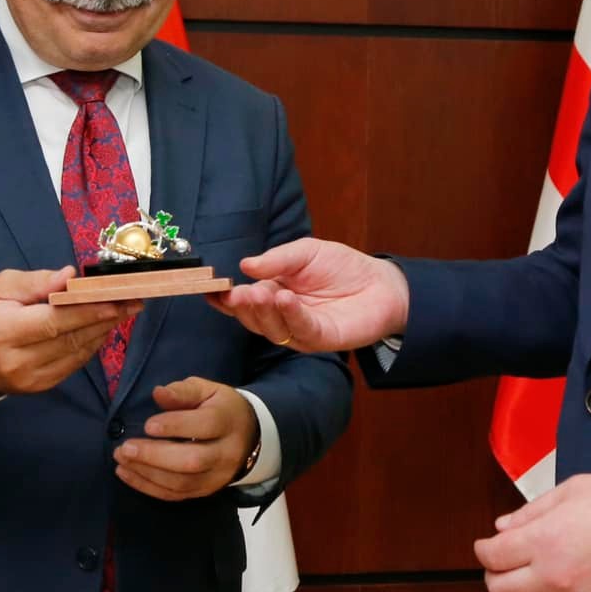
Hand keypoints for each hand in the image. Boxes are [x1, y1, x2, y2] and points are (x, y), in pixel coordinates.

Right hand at [0, 266, 138, 395]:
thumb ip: (36, 282)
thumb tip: (70, 276)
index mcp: (2, 331)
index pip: (54, 321)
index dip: (88, 310)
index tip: (116, 298)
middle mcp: (17, 361)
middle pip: (70, 338)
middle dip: (105, 317)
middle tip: (133, 300)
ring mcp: (29, 379)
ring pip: (76, 352)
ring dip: (103, 330)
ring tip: (125, 310)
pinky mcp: (39, 388)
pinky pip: (73, 364)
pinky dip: (90, 345)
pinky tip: (103, 328)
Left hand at [113, 377, 257, 501]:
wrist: (249, 436)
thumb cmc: (221, 408)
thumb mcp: (207, 390)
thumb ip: (183, 392)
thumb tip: (158, 393)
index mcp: (227, 421)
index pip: (205, 426)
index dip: (175, 426)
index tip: (148, 425)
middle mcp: (225, 453)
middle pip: (192, 460)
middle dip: (155, 456)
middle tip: (125, 448)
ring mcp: (216, 477)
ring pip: (182, 483)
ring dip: (147, 474)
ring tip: (121, 460)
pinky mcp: (205, 491)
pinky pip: (176, 495)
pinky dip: (148, 487)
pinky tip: (127, 474)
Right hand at [207, 237, 409, 351]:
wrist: (380, 282)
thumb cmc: (341, 266)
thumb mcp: (306, 252)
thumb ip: (277, 259)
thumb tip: (245, 265)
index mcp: (273, 294)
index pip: (243, 300)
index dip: (226, 298)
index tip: (210, 289)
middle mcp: (282, 316)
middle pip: (254, 318)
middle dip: (243, 307)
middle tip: (237, 293)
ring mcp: (300, 330)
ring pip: (272, 329)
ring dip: (263, 313)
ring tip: (259, 294)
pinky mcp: (321, 338)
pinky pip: (301, 330)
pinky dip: (291, 315)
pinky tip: (285, 299)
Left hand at [473, 474, 590, 591]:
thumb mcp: (574, 490)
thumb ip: (533, 510)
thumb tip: (503, 527)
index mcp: (545, 539)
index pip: (493, 555)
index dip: (484, 549)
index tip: (487, 545)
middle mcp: (553, 576)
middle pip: (499, 590)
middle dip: (494, 574)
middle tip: (503, 563)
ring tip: (528, 582)